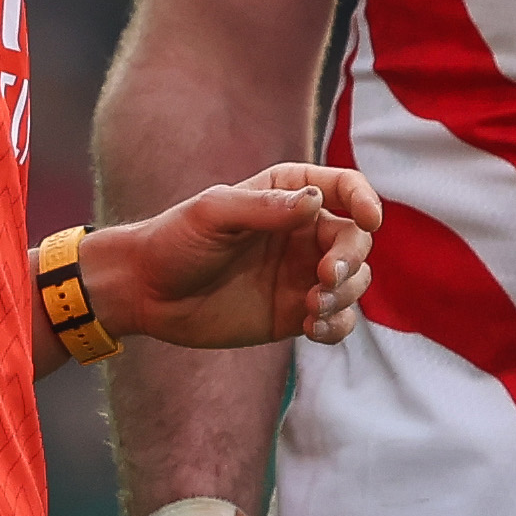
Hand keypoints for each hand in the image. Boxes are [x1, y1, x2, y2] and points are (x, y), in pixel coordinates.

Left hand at [91, 164, 376, 352]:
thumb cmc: (174, 241)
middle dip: (350, 259)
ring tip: (312, 307)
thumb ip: (265, 207)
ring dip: (345, 294)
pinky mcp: (294, 313)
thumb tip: (316, 201)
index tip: (369, 220)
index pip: (345, 188)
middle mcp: (302, 232)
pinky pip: (337, 319)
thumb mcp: (214, 214)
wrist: (146, 292)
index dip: (365, 200)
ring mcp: (301, 273)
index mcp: (288, 194)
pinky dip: (338, 325)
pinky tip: (314, 328)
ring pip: (354, 281)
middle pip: (356, 239)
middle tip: (324, 278)